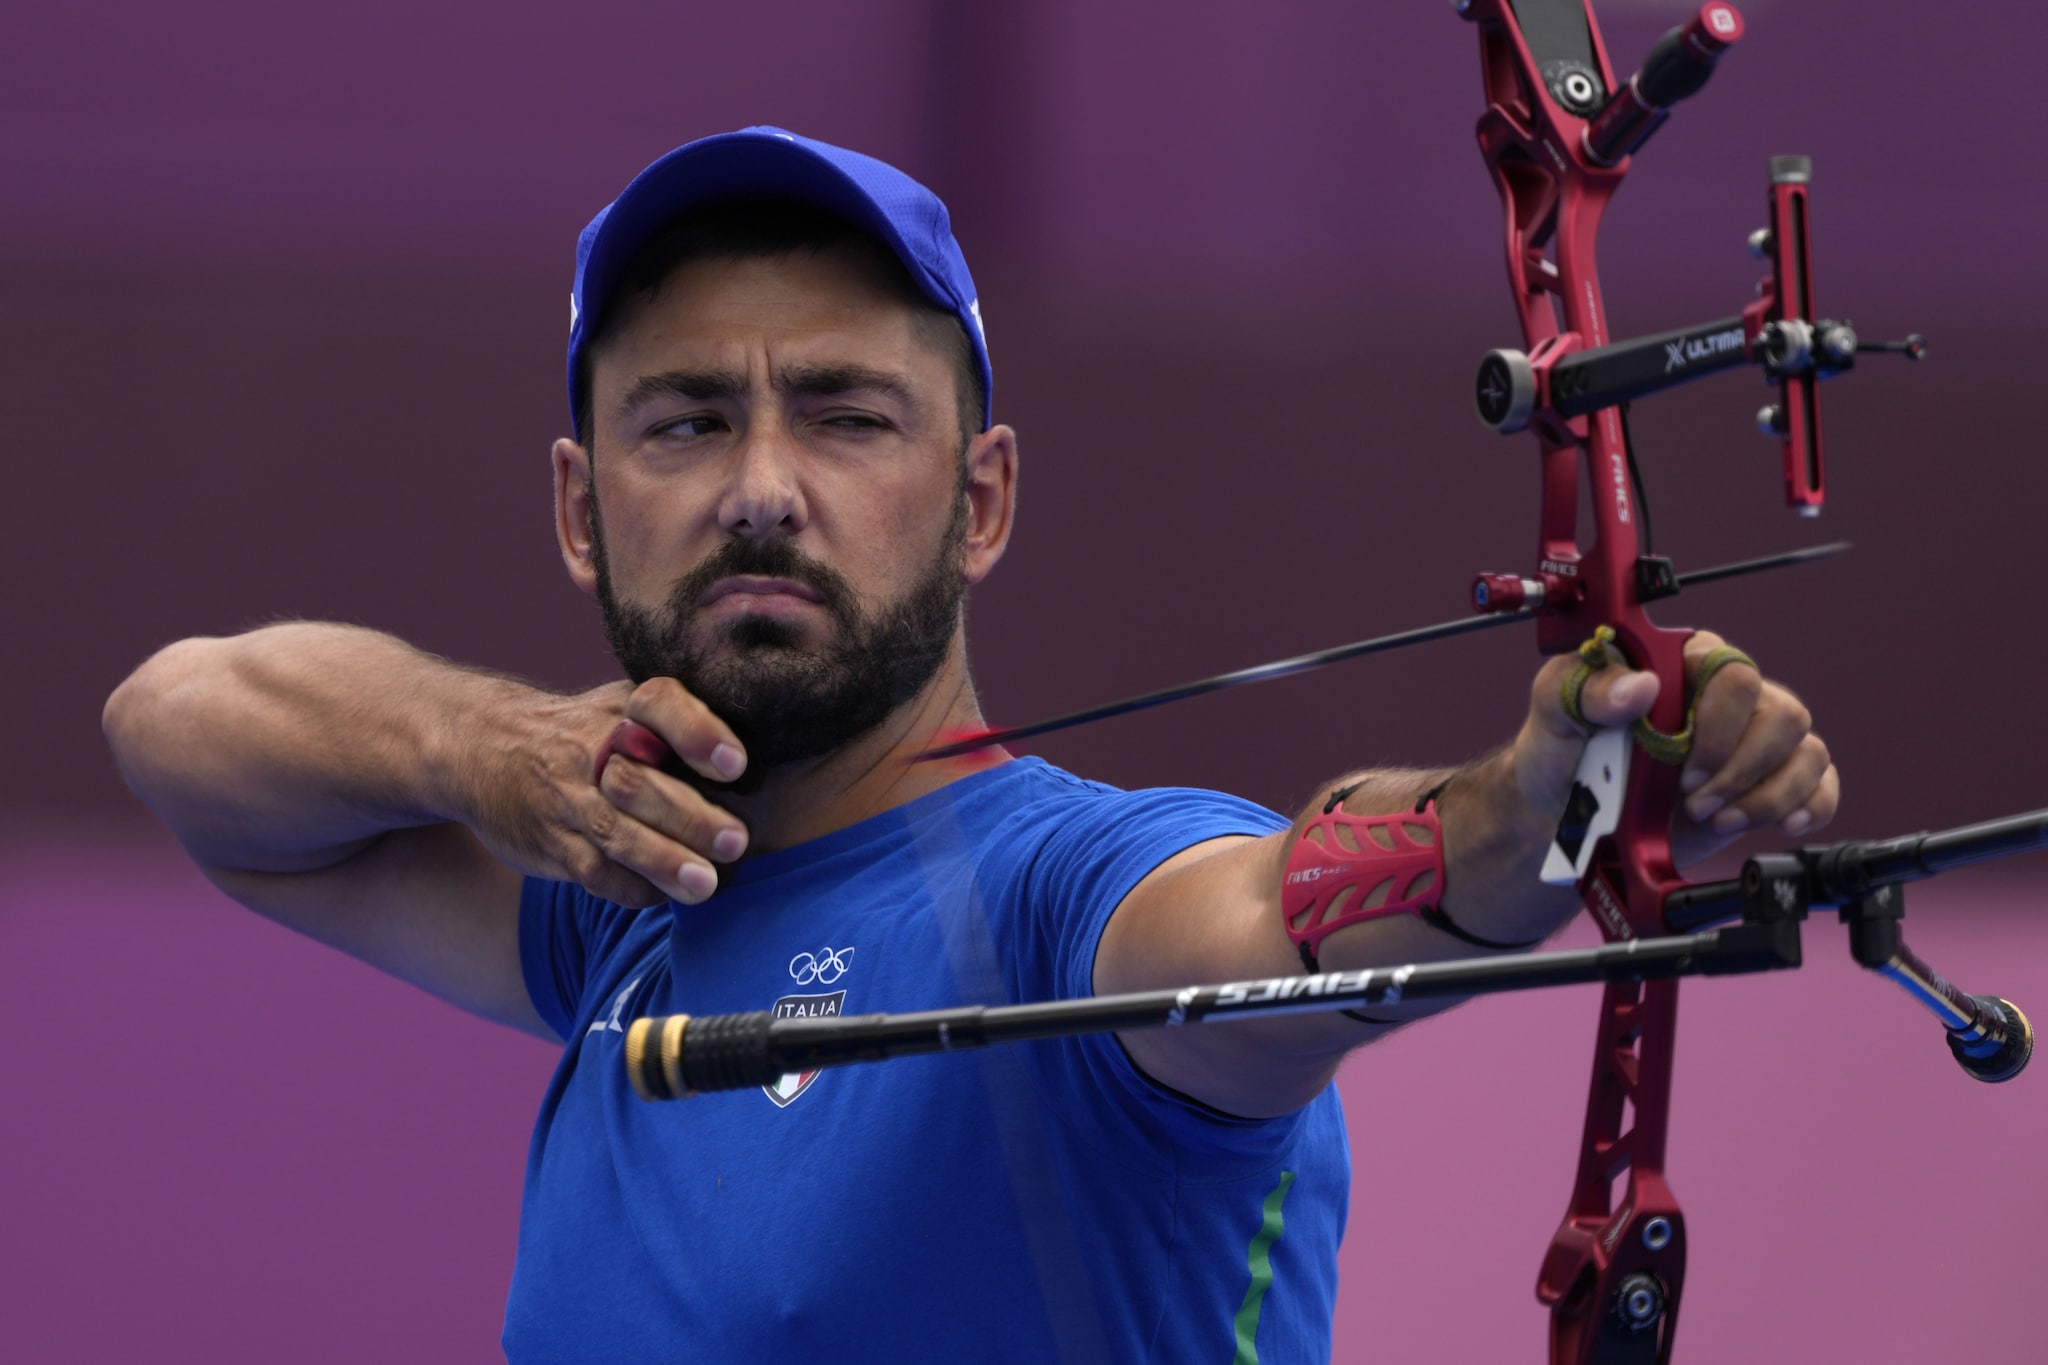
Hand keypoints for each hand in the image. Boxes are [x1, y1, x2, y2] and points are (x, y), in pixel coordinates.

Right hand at [464, 678, 749, 906]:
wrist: (484, 746)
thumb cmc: (588, 731)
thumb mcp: (625, 707)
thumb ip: (684, 725)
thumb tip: (772, 758)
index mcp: (622, 707)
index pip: (659, 704)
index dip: (697, 732)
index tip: (736, 764)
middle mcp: (590, 747)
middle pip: (638, 779)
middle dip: (688, 814)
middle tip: (736, 841)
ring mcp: (565, 797)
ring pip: (613, 832)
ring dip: (661, 860)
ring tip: (705, 884)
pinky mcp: (549, 841)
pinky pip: (592, 870)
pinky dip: (631, 887)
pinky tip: (664, 896)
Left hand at [1509, 630, 1838, 865]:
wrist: (1566, 819)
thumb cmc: (1562, 755)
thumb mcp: (1553, 712)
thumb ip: (1586, 689)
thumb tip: (1640, 686)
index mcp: (1681, 666)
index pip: (1731, 668)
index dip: (1718, 721)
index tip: (1682, 763)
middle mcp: (1727, 699)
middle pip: (1782, 713)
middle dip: (1741, 767)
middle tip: (1693, 801)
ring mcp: (1754, 742)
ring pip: (1807, 750)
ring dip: (1766, 795)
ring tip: (1713, 819)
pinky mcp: (1769, 785)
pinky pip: (1821, 787)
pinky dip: (1808, 808)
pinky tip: (1779, 825)